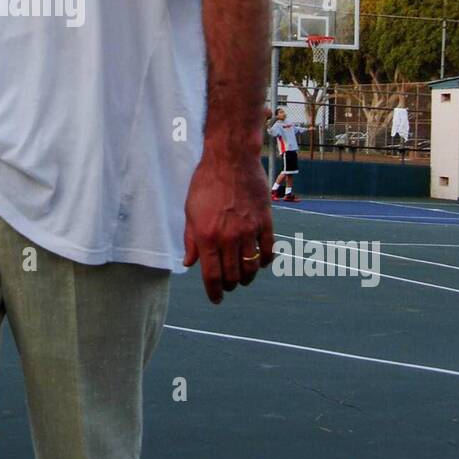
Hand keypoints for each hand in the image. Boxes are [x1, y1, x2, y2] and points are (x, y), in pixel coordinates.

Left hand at [183, 153, 274, 303]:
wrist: (230, 159)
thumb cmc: (206, 183)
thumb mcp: (190, 212)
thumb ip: (190, 240)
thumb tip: (189, 264)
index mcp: (208, 237)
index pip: (212, 276)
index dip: (214, 292)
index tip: (216, 299)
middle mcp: (229, 238)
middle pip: (233, 276)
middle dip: (230, 286)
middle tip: (228, 285)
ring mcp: (249, 231)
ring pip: (251, 268)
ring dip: (247, 278)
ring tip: (243, 277)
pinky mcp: (265, 222)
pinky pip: (269, 251)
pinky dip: (264, 262)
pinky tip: (259, 262)